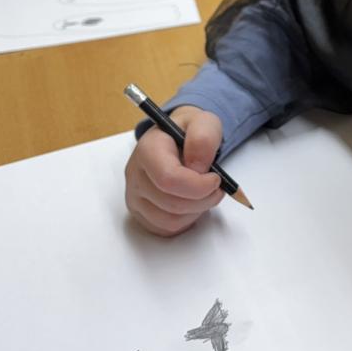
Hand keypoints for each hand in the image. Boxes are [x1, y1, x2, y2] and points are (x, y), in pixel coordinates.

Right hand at [125, 106, 224, 235]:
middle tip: (217, 188)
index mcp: (147, 149)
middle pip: (171, 204)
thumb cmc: (188, 131)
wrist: (175, 138)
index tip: (216, 179)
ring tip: (204, 194)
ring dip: (196, 211)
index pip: (168, 179)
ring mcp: (134, 196)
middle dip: (203, 200)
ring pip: (170, 221)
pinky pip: (166, 229)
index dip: (198, 185)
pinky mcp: (139, 212)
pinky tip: (191, 203)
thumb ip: (203, 137)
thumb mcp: (203, 122)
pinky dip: (186, 220)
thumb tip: (198, 167)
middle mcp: (135, 174)